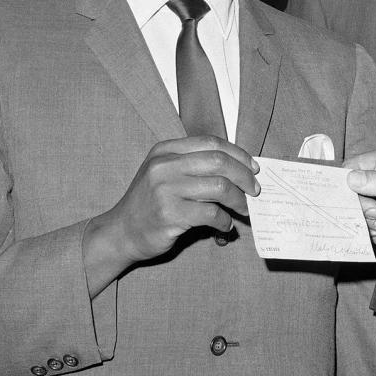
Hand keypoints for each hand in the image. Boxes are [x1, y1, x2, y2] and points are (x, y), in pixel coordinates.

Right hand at [83, 137, 259, 295]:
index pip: (212, 143)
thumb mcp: (165, 173)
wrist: (120, 233)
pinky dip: (224, 221)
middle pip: (219, 162)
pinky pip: (211, 214)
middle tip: (254, 190)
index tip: (253, 168)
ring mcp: (165, 190)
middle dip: (244, 177)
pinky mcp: (170, 215)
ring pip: (220, 187)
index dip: (238, 154)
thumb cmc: (151, 203)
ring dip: (238, 200)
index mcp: (165, 150)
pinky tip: (224, 225)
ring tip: (242, 209)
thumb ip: (195, 165)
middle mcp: (164, 166)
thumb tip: (241, 168)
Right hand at [345, 150, 375, 252]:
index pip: (350, 167)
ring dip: (366, 217)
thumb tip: (351, 178)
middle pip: (345, 189)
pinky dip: (367, 225)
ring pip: (347, 206)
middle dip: (361, 204)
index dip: (350, 183)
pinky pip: (351, 219)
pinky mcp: (360, 212)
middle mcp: (367, 176)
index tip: (363, 196)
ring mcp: (362, 196)